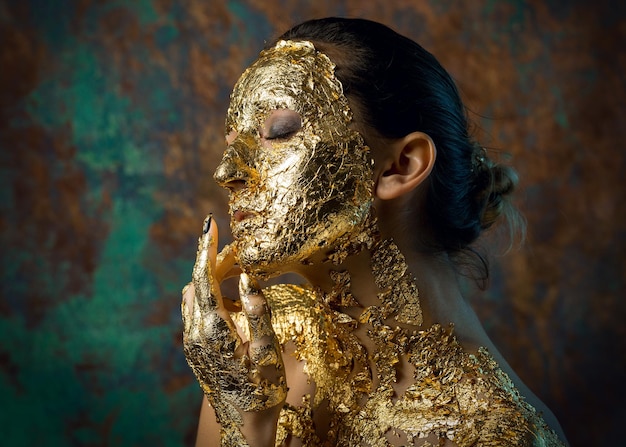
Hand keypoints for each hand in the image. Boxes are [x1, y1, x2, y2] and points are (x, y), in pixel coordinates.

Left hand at [182, 215, 286, 445]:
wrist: (244, 425)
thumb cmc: (263, 389)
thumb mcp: (268, 351)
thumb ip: (258, 311)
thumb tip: (245, 276)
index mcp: (212, 329)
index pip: (203, 277)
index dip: (207, 248)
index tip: (210, 222)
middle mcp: (194, 332)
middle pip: (197, 282)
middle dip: (214, 258)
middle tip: (237, 246)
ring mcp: (191, 341)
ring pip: (194, 295)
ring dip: (210, 275)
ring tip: (234, 265)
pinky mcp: (193, 347)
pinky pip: (195, 309)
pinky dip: (208, 292)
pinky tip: (227, 294)